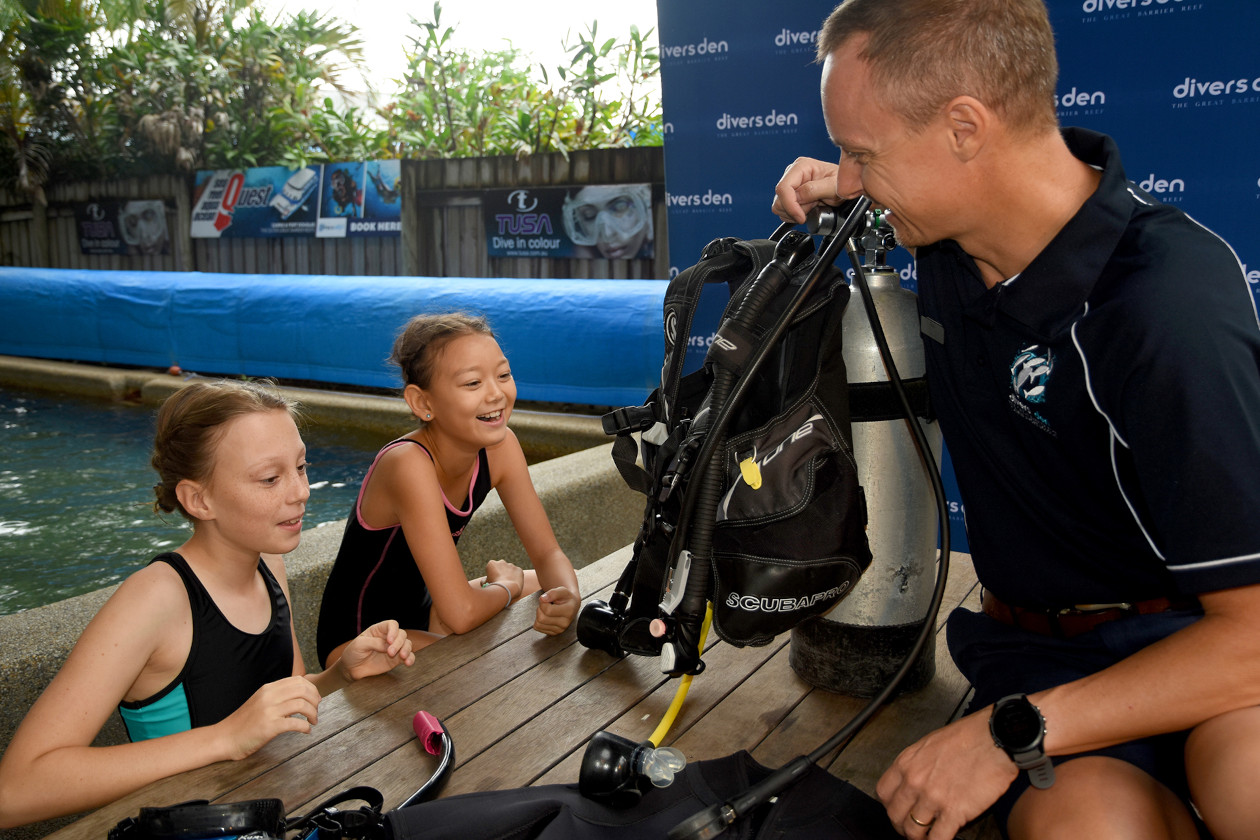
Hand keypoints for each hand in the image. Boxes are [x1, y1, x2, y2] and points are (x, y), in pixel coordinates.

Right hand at [216, 675, 322, 759]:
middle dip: (315, 700)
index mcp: (268, 689)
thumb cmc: (243, 723)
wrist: (223, 738)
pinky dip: (305, 727)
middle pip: (303, 690)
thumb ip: (277, 696)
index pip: (298, 681)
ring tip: (313, 721)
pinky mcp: (269, 727)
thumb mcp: (260, 702)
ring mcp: (268, 711)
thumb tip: (300, 696)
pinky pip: (296, 723)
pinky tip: (306, 731)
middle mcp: (269, 696)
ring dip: (313, 713)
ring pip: (302, 704)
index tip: (316, 699)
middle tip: (316, 711)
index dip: (312, 689)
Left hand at [338, 619, 415, 681]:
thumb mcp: (359, 644)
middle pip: (401, 634)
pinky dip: (410, 659)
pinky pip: (408, 657)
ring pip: (407, 644)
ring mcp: (393, 648)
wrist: (351, 669)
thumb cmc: (353, 653)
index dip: (393, 631)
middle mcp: (388, 638)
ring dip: (406, 650)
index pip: (391, 624)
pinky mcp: (396, 660)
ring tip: (402, 657)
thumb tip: (388, 646)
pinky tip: (408, 663)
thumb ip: (374, 643)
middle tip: (390, 653)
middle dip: (399, 643)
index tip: (389, 641)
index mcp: (379, 630)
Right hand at [485, 559, 525, 600]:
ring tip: (508, 584)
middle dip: (501, 572)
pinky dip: (516, 578)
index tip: (494, 580)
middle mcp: (501, 562)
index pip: (492, 568)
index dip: (492, 574)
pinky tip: (514, 584)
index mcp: (492, 564)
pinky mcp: (519, 569)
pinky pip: (517, 573)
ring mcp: (511, 565)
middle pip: (501, 567)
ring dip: (509, 574)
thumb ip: (484, 581)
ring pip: (510, 569)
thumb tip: (483, 582)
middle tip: (502, 581)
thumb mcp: (486, 584)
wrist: (507, 589)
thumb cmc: (494, 587)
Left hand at [534, 586, 579, 634]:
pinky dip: (538, 621)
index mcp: (569, 611)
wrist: (571, 606)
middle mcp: (565, 623)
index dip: (543, 602)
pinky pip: (538, 628)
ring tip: (546, 610)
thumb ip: (553, 593)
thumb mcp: (562, 590)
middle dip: (540, 609)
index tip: (547, 599)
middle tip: (546, 604)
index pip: (548, 610)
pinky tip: (546, 616)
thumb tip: (542, 599)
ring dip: (538, 615)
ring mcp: (560, 630)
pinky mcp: (554, 633)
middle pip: (542, 618)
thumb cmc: (566, 597)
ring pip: (538, 624)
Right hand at [771, 157, 841, 223]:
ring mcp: (791, 185)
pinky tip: (808, 209)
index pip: (783, 188)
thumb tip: (798, 196)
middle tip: (813, 207)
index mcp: (801, 166)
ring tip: (812, 206)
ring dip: (795, 213)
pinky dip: (794, 215)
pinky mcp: (790, 196)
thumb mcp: (833, 186)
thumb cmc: (841, 183)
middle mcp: (792, 174)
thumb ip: (814, 190)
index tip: (801, 216)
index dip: (790, 205)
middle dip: (795, 210)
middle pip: (779, 199)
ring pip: (779, 207)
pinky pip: (783, 211)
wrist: (845, 188)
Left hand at [875, 709, 1016, 837]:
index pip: (883, 793)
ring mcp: (933, 798)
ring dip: (918, 837)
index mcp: (906, 763)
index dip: (890, 806)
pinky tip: (942, 838)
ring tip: (926, 837)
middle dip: (901, 825)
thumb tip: (913, 781)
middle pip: (894, 815)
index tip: (898, 810)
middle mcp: (914, 781)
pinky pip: (937, 838)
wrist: (995, 739)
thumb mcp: (930, 744)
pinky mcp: (954, 812)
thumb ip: (917, 765)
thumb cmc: (968, 737)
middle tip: (911, 828)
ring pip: (912, 830)